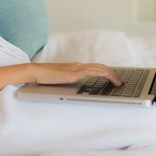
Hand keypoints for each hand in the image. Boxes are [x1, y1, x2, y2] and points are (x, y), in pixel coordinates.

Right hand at [0, 62, 122, 99]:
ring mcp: (75, 68)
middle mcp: (77, 65)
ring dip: (111, 74)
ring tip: (119, 82)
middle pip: (100, 67)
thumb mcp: (59, 81)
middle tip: (122, 81)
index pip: (94, 68)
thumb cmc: (43, 79)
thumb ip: (68, 82)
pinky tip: (109, 78)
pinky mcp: (73, 73)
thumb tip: (75, 89)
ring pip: (99, 68)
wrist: (33, 73)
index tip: (115, 79)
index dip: (106, 72)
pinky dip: (103, 74)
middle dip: (113, 73)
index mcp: (74, 67)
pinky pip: (92, 71)